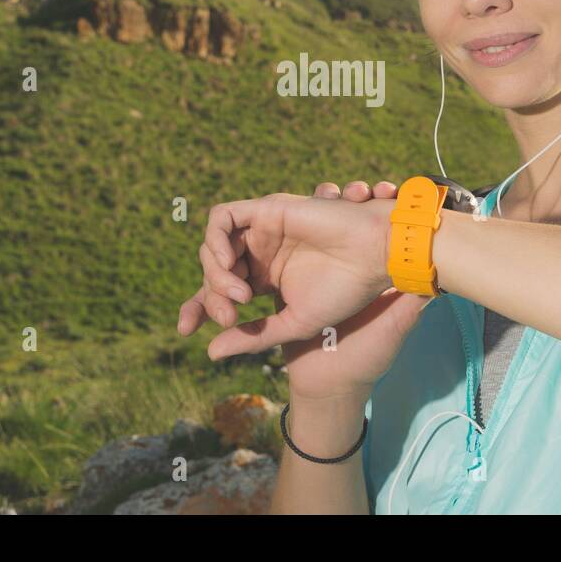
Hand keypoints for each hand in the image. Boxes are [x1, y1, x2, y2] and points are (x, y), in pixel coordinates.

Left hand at [177, 180, 435, 398]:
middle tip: (229, 316)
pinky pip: (221, 218)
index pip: (220, 290)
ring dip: (214, 273)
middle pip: (212, 269)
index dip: (197, 307)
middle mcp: (260, 251)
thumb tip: (209, 352)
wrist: (374, 259)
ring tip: (238, 297)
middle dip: (209, 296)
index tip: (186, 330)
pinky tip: (230, 267)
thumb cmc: (344, 291)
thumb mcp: (292, 323)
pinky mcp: (266, 209)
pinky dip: (215, 240)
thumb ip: (252, 335)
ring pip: (214, 245)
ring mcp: (262, 229)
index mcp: (266, 276)